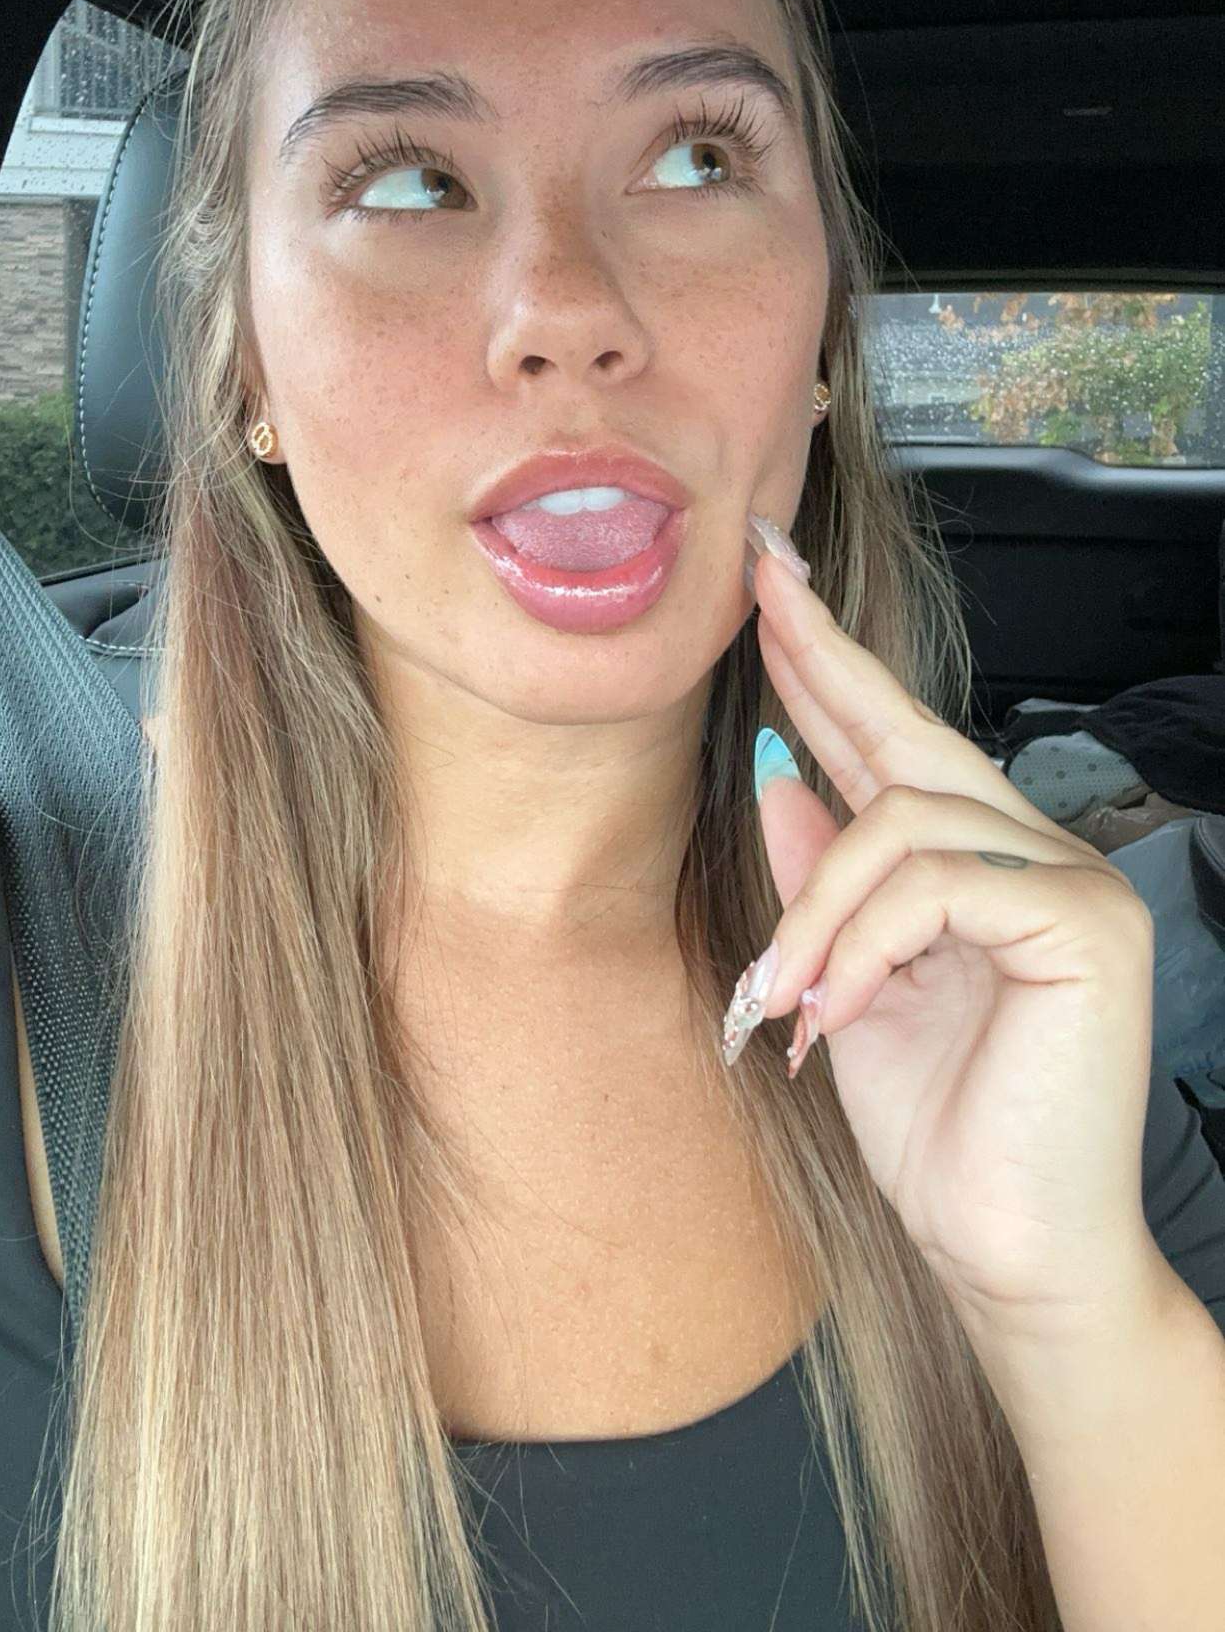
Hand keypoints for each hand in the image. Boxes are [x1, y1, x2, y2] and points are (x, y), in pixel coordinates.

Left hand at [732, 545, 1163, 1340]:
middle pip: (910, 737)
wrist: (1011, 1259)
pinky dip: (866, 943)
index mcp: (978, 868)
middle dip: (823, 661)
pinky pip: (937, 886)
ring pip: (903, 820)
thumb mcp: (845, 987)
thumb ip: (822, 882)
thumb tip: (778, 772)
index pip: (895, 745)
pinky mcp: (1083, 923)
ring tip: (789, 997)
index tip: (768, 589)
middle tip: (760, 584)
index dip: (829, 665)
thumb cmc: (943, 1140)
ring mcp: (1069, 882)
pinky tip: (841, 1008)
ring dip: (818, 908)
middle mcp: (1033, 856)